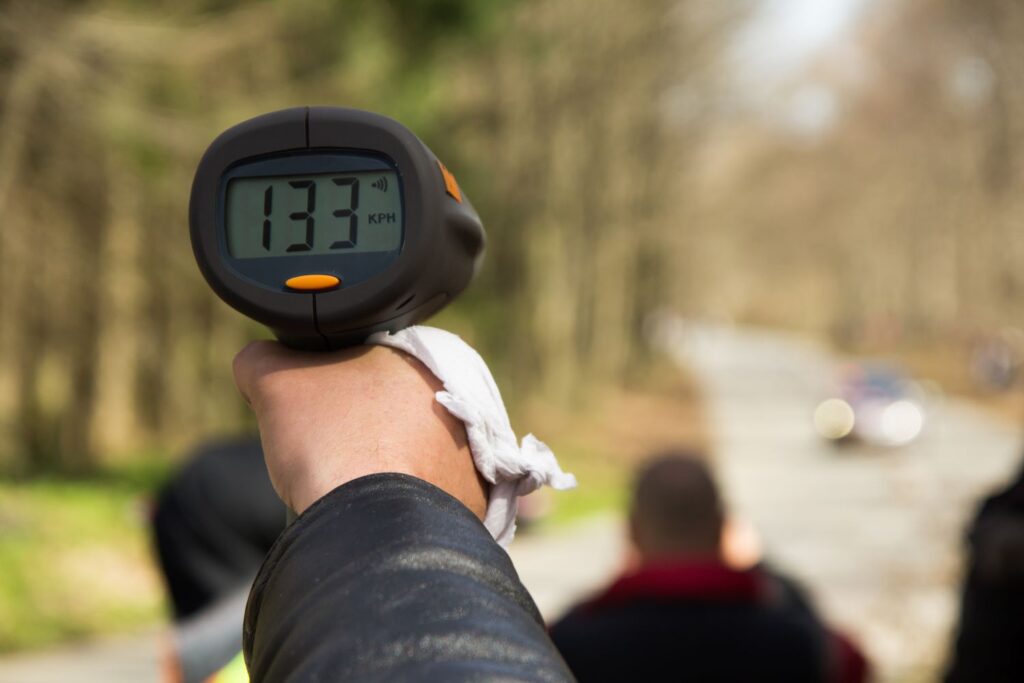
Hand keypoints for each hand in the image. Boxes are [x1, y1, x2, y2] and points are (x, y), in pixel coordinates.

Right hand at [232, 341, 486, 517]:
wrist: (372, 522)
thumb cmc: (330, 442)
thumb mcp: (274, 380)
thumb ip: (263, 358)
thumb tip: (257, 358)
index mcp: (418, 360)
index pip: (371, 367)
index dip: (337, 391)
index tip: (319, 419)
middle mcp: (457, 401)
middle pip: (395, 412)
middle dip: (365, 430)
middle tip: (334, 453)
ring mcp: (471, 452)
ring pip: (415, 455)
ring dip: (389, 467)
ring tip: (354, 487)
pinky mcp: (475, 500)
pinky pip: (433, 497)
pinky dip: (407, 504)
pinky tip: (378, 511)